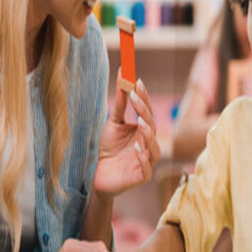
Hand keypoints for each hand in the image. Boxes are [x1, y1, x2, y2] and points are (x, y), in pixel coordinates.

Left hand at [94, 74, 160, 195]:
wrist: (97, 174)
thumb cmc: (108, 148)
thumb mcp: (113, 123)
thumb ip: (120, 103)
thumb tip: (122, 75)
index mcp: (144, 130)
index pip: (147, 112)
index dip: (144, 97)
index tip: (137, 81)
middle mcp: (148, 144)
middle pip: (152, 126)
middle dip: (144, 111)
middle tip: (135, 97)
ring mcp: (147, 161)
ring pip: (154, 147)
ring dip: (148, 134)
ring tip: (140, 122)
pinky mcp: (141, 176)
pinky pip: (147, 168)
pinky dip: (143, 158)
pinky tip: (136, 148)